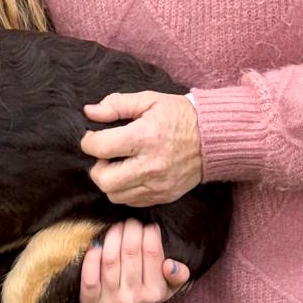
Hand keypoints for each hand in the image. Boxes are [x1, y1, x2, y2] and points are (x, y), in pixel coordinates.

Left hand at [80, 220, 189, 302]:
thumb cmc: (145, 291)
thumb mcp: (168, 286)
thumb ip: (178, 275)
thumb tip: (170, 265)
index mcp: (155, 293)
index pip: (152, 252)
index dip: (149, 232)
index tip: (148, 225)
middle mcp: (133, 299)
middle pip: (130, 252)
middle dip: (130, 229)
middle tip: (131, 221)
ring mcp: (111, 301)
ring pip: (110, 260)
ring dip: (112, 236)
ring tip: (117, 227)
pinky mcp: (91, 302)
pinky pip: (89, 277)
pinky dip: (92, 257)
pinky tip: (97, 245)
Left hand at [81, 90, 201, 206]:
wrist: (213, 138)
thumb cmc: (180, 115)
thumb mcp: (149, 100)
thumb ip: (117, 105)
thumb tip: (90, 112)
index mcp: (145, 137)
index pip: (101, 147)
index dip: (88, 142)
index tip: (92, 138)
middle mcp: (151, 165)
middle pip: (104, 180)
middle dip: (97, 167)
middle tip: (104, 155)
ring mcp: (158, 185)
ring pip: (115, 196)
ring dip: (110, 181)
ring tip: (118, 165)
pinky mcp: (164, 196)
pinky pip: (132, 202)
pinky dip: (125, 190)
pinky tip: (131, 174)